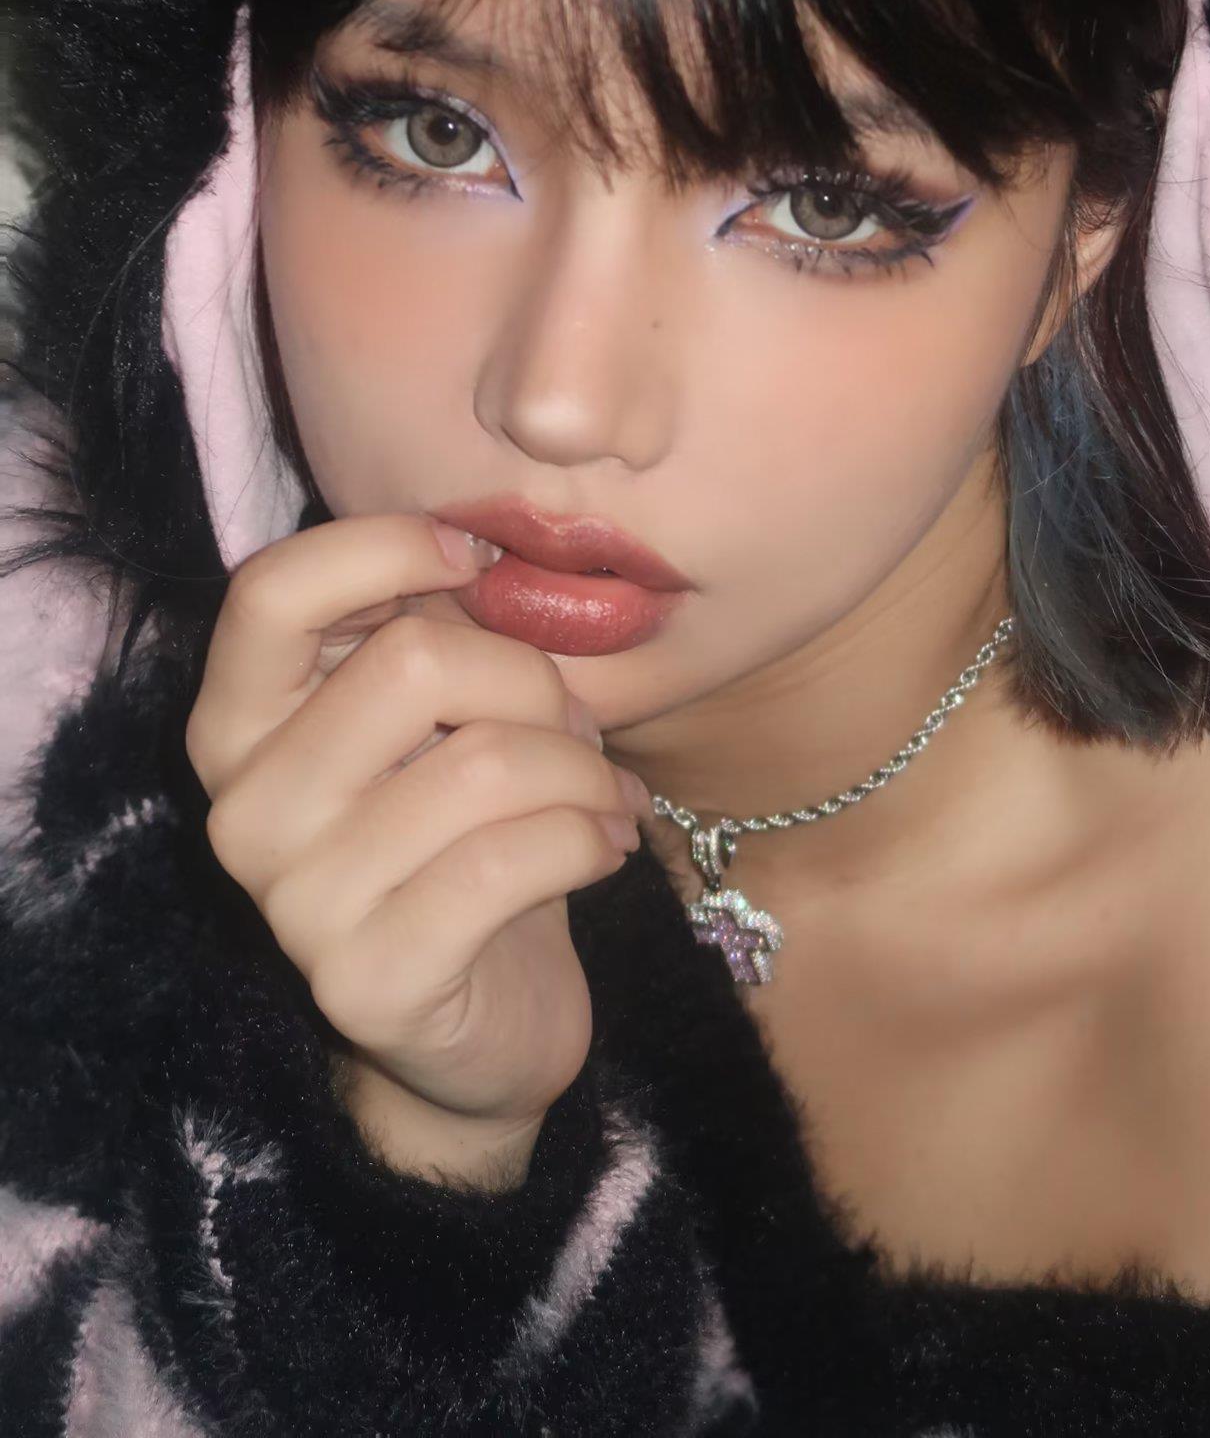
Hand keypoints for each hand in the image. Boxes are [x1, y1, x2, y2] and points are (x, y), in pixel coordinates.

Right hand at [184, 513, 651, 1151]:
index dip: (388, 548)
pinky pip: (514, 859)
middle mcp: (244, 810)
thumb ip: (426, 636)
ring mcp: (296, 904)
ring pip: (486, 762)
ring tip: (605, 792)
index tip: (478, 559)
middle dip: (533, 680)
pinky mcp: (369, 982)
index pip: (272, 590)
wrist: (482, 1027)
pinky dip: (589, 836)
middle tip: (575, 725)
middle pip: (413, 662)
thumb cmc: (463, 841)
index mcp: (238, 726)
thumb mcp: (434, 722)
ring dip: (583, 769)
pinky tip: (607, 845)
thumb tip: (479, 548)